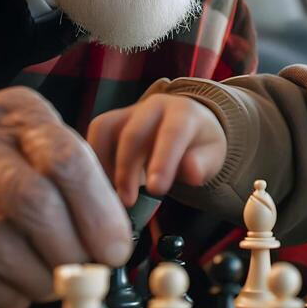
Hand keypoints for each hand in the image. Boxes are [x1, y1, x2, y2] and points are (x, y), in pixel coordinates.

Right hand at [0, 87, 130, 307]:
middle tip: (88, 274)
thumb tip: (115, 245)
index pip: (65, 161)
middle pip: (32, 203)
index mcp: (18, 115)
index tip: (115, 250)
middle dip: (70, 250)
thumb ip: (82, 181)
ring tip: (56, 285)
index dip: (98, 214)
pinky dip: (3, 293)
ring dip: (39, 278)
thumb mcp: (43, 140)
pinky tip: (21, 292)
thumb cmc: (4, 154)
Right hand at [86, 94, 226, 205]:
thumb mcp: (211, 157)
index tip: (156, 190)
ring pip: (106, 130)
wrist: (188, 127)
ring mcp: (129, 110)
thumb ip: (202, 165)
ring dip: (104, 165)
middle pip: (133, 133)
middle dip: (127, 170)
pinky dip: (95, 160)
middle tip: (127, 202)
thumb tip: (191, 172)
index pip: (172, 133)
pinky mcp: (112, 120)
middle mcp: (154, 106)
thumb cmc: (199, 146)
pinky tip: (103, 183)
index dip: (163, 161)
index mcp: (183, 112)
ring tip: (112, 194)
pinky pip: (95, 135)